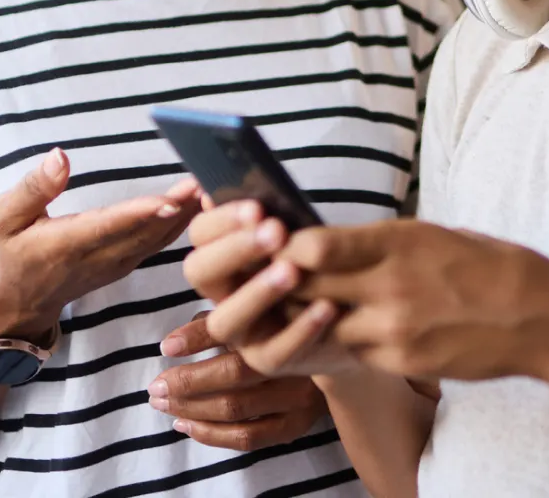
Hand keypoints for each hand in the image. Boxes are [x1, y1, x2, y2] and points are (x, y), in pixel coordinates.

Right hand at [0, 148, 201, 339]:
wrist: (19, 306)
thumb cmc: (11, 254)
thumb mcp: (4, 219)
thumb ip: (34, 188)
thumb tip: (60, 156)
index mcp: (67, 245)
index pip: (110, 227)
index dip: (141, 214)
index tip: (170, 198)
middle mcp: (99, 258)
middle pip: (147, 230)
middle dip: (179, 206)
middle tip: (208, 179)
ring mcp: (118, 264)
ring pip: (161, 238)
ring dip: (189, 213)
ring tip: (216, 183)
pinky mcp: (128, 263)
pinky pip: (161, 242)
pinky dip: (184, 222)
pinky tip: (204, 201)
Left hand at [147, 312, 325, 450]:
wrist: (339, 345)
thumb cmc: (288, 319)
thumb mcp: (261, 307)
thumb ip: (223, 317)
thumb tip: (173, 340)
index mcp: (286, 322)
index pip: (235, 331)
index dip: (197, 339)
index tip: (165, 347)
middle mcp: (295, 359)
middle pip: (233, 375)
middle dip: (187, 382)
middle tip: (154, 386)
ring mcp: (299, 396)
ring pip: (236, 409)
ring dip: (191, 410)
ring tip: (163, 405)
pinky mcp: (297, 425)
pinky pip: (248, 438)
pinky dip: (211, 435)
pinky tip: (186, 425)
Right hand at [183, 200, 353, 377]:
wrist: (348, 313)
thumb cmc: (313, 258)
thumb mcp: (295, 231)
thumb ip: (265, 213)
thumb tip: (223, 187)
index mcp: (222, 257)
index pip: (200, 235)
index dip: (223, 221)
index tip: (257, 208)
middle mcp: (221, 294)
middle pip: (200, 272)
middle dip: (235, 250)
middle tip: (275, 230)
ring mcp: (241, 332)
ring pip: (227, 320)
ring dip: (257, 292)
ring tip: (292, 270)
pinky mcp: (270, 361)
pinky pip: (278, 351)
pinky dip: (301, 328)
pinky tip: (327, 305)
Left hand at [278, 220, 548, 390]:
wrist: (539, 316)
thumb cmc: (489, 262)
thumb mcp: (431, 233)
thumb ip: (381, 241)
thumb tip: (336, 243)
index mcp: (397, 241)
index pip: (314, 247)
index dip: (286, 248)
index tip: (276, 243)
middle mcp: (389, 285)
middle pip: (308, 288)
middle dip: (286, 283)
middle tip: (272, 277)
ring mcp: (394, 329)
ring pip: (324, 325)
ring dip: (311, 316)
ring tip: (308, 306)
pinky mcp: (403, 362)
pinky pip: (355, 352)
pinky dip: (345, 340)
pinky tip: (350, 329)